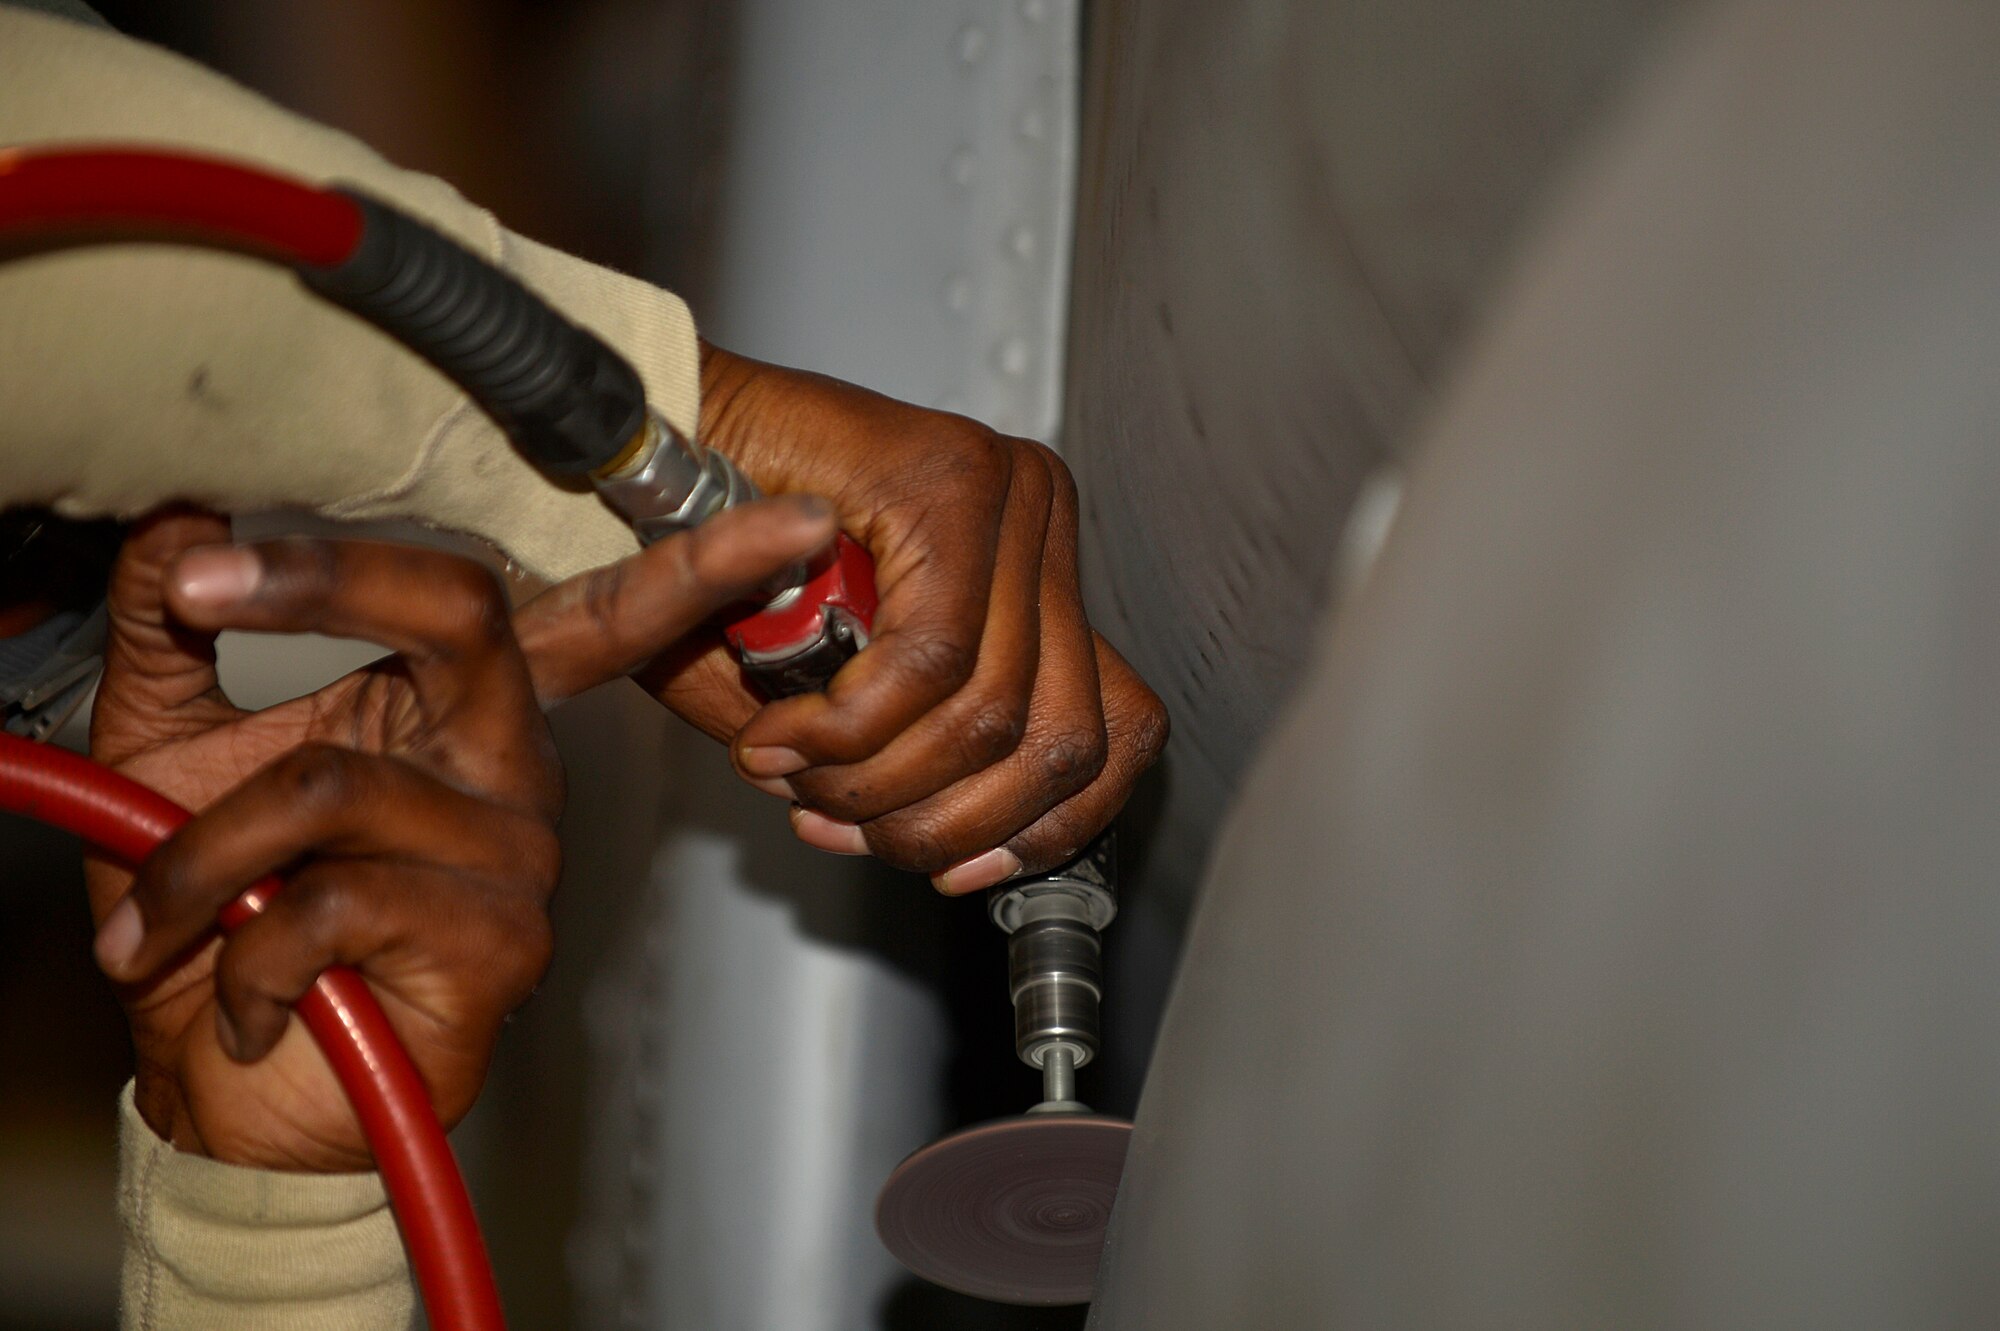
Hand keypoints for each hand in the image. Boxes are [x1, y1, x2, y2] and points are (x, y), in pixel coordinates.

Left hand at [89, 498, 833, 1169]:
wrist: (240, 1095)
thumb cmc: (228, 928)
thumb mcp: (169, 757)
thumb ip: (173, 635)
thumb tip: (171, 519)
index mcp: (456, 706)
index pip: (525, 596)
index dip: (536, 549)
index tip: (302, 534)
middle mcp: (508, 762)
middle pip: (461, 611)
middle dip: (321, 585)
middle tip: (196, 593)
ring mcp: (514, 853)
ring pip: (331, 783)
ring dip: (197, 859)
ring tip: (153, 922)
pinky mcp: (496, 943)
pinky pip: (334, 903)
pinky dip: (242, 954)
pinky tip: (242, 999)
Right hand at [639, 344, 1168, 892]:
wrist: (654, 445)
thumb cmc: (728, 563)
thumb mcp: (841, 693)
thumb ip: (913, 762)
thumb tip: (953, 853)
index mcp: (1038, 576)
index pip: (1119, 730)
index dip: (1045, 830)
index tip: (959, 870)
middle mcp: (1041, 525)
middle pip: (1063, 737)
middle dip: (942, 821)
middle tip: (840, 823)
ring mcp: (1008, 492)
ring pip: (993, 710)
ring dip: (874, 778)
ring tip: (792, 772)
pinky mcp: (949, 477)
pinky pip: (929, 658)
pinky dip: (846, 727)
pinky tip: (779, 734)